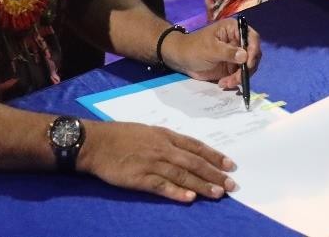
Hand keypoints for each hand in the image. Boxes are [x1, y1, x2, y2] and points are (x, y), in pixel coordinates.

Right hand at [78, 120, 236, 202]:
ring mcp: (152, 163)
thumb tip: (185, 150)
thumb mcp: (146, 131)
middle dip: (215, 174)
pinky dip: (177, 192)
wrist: (96, 142)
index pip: (195, 146)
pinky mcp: (140, 178)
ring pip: (182, 174)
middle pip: (194, 162)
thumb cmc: (120, 135)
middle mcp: (162, 148)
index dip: (214, 156)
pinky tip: (190, 198)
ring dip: (202, 185)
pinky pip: (162, 186)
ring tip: (218, 194)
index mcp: (165, 135)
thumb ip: (166, 141)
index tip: (230, 165)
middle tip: (232, 185)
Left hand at [160, 18, 260, 90]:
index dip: (253, 51)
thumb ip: (227, 52)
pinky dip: (234, 81)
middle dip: (246, 69)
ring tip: (225, 83)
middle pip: (253, 54)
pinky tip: (223, 83)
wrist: (182, 59)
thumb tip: (245, 56)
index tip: (248, 64)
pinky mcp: (233, 66)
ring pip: (248, 67)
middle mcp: (238, 40)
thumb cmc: (194, 48)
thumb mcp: (210, 49)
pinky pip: (240, 75)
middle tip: (236, 78)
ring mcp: (236, 54)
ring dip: (239, 77)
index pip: (252, 37)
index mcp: (233, 29)